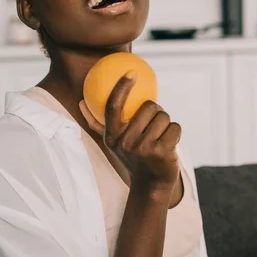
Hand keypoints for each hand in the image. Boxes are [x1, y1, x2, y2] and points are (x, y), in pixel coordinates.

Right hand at [80, 72, 180, 192]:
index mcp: (112, 136)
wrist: (151, 184)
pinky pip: (175, 127)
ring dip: (166, 125)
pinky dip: (175, 134)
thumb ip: (97, 123)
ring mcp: (143, 148)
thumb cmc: (133, 157)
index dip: (122, 86)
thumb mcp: (113, 143)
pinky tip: (169, 145)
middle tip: (154, 127)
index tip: (132, 72)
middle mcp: (125, 142)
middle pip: (149, 106)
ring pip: (164, 116)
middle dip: (156, 112)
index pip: (113, 106)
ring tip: (160, 138)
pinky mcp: (161, 152)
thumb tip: (81, 102)